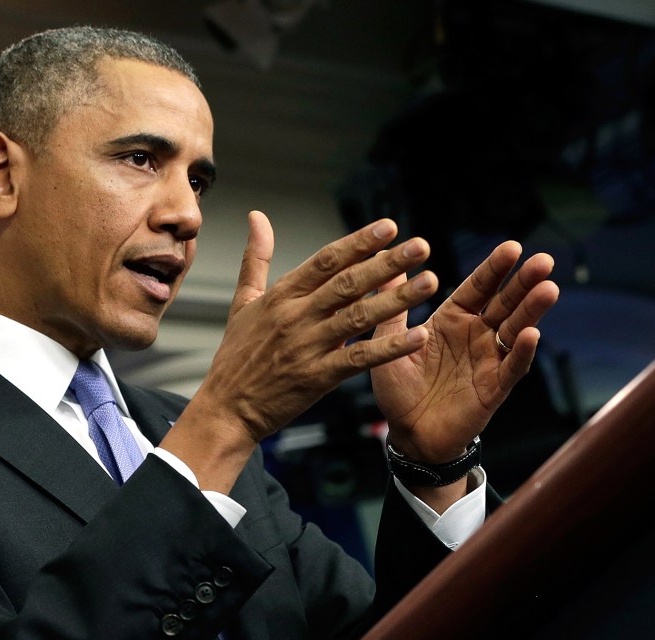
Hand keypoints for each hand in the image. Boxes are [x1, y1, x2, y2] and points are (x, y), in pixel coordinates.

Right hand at [163, 211, 438, 492]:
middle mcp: (295, 317)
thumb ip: (256, 258)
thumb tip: (257, 216)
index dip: (359, 243)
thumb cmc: (236, 356)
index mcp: (280, 296)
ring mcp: (306, 347)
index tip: (389, 227)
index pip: (325, 261)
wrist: (226, 408)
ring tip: (429, 282)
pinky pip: (359, 359)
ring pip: (358, 316)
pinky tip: (418, 336)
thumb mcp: (242, 302)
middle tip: (421, 246)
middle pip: (347, 283)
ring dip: (397, 299)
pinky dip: (389, 347)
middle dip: (387, 263)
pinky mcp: (316, 377)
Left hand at [370, 240, 559, 464]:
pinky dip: (521, 352)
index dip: (494, 269)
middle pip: (504, 304)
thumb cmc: (398, 389)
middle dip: (523, 282)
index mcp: (452, 320)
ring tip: (548, 289)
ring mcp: (488, 361)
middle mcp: (475, 336)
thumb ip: (393, 305)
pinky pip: (511, 368)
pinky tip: (531, 335)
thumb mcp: (388, 341)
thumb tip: (387, 263)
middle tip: (543, 260)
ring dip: (532, 311)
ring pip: (515, 331)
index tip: (512, 247)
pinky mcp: (493, 388)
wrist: (406, 433)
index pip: (478, 288)